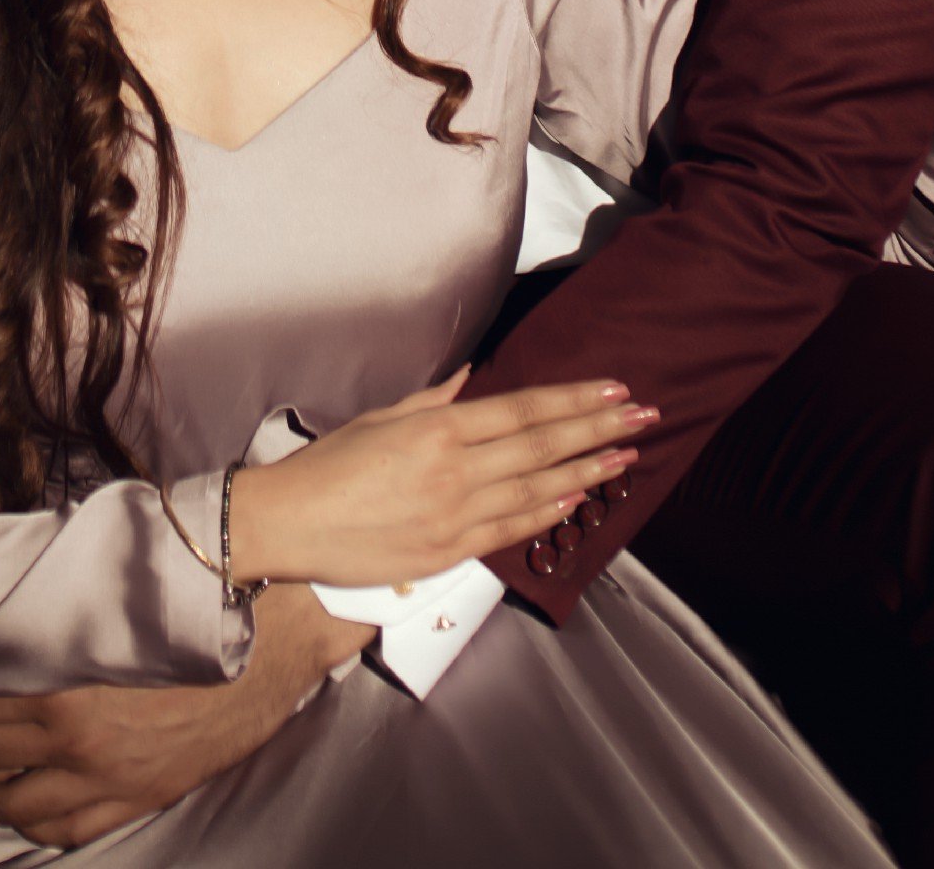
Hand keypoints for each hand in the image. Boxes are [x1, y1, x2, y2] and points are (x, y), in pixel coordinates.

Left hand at [0, 584, 372, 850]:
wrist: (284, 625)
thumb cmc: (207, 591)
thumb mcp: (125, 583)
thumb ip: (69, 597)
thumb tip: (24, 582)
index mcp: (71, 675)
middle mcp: (79, 734)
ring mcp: (110, 772)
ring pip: (8, 795)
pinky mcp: (142, 791)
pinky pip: (64, 824)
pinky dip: (23, 820)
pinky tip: (1, 806)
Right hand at [231, 365, 655, 587]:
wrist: (286, 525)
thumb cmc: (328, 465)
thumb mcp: (382, 417)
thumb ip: (435, 401)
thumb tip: (475, 381)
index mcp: (439, 429)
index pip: (524, 410)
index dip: (574, 401)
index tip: (615, 390)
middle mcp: (456, 470)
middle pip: (543, 446)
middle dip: (600, 430)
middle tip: (647, 416)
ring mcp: (455, 515)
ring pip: (538, 489)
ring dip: (589, 472)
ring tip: (628, 456)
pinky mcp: (447, 552)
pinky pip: (510, 529)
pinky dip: (548, 512)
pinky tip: (578, 498)